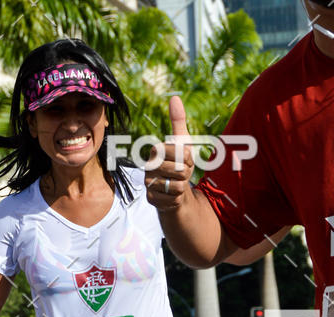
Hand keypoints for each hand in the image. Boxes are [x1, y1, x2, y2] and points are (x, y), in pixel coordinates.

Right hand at [144, 96, 193, 211]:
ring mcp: (148, 183)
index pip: (182, 153)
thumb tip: (174, 97)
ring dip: (182, 187)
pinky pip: (172, 199)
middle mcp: (148, 166)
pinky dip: (176, 199)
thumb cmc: (179, 164)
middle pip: (180, 170)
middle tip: (181, 174)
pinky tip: (171, 195)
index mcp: (155, 150)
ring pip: (177, 186)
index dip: (189, 159)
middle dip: (186, 174)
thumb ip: (178, 121)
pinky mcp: (150, 199)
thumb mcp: (183, 143)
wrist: (174, 189)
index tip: (185, 161)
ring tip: (176, 184)